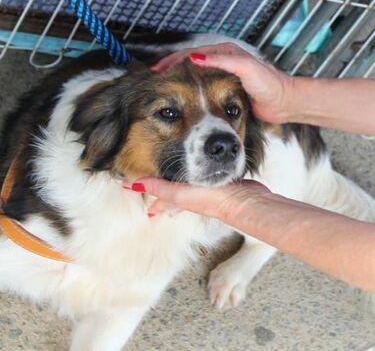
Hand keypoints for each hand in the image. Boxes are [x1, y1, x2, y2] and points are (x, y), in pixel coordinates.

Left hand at [126, 177, 271, 220]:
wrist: (245, 202)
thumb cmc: (213, 199)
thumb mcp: (181, 192)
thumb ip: (159, 187)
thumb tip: (133, 186)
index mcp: (180, 198)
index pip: (157, 195)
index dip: (144, 190)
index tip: (129, 186)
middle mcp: (192, 197)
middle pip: (172, 194)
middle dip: (162, 195)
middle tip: (151, 193)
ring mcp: (207, 191)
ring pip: (188, 188)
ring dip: (180, 187)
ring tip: (176, 183)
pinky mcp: (222, 183)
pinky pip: (205, 179)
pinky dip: (200, 178)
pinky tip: (209, 173)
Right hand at [152, 43, 293, 123]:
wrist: (284, 101)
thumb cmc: (269, 84)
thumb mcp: (246, 68)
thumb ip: (223, 61)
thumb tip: (195, 57)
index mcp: (226, 52)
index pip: (192, 53)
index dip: (173, 60)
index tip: (158, 70)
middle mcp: (223, 61)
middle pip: (189, 62)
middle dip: (170, 68)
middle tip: (152, 77)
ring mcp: (223, 75)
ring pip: (194, 75)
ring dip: (177, 79)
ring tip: (160, 86)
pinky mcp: (225, 90)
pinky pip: (202, 86)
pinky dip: (188, 89)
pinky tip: (179, 98)